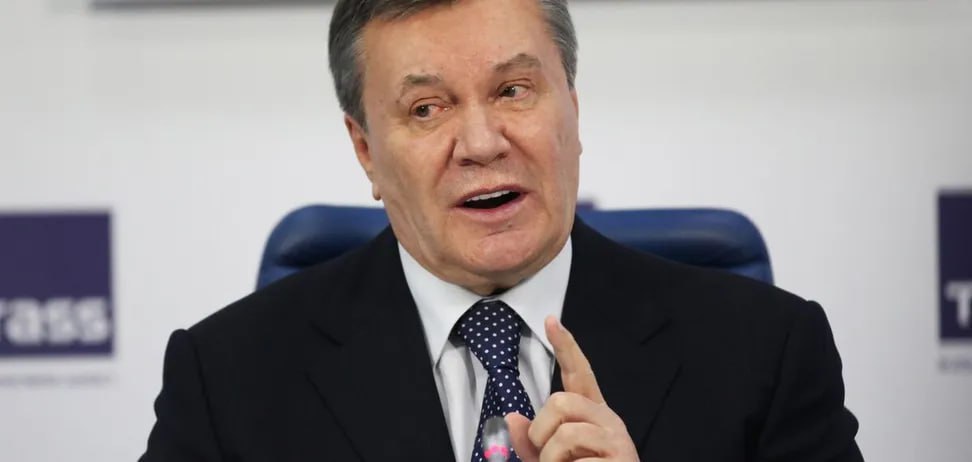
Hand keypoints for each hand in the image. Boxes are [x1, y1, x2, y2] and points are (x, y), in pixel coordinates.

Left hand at [505, 316, 639, 460]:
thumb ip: (530, 442)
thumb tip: (511, 418)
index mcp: (592, 414)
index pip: (579, 373)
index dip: (566, 346)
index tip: (551, 320)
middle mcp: (608, 419)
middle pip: (560, 401)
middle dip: (542, 432)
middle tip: (549, 457)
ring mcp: (617, 439)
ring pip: (563, 432)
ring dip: (550, 459)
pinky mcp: (620, 459)